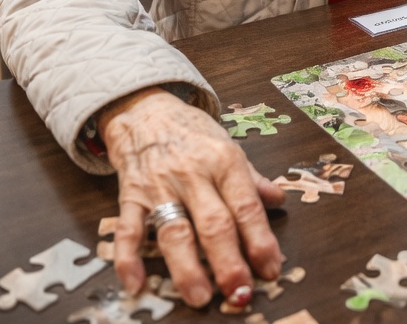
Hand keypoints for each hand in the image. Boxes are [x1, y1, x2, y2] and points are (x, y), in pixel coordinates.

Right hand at [98, 88, 285, 307]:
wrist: (144, 109)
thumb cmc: (192, 132)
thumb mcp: (229, 146)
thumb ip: (252, 178)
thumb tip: (279, 201)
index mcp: (224, 161)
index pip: (246, 206)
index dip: (260, 240)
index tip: (270, 269)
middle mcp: (193, 175)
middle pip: (214, 224)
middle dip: (228, 263)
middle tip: (240, 293)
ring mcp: (159, 188)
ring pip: (174, 232)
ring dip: (187, 268)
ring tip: (199, 297)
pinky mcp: (129, 196)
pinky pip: (127, 231)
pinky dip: (128, 259)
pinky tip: (135, 284)